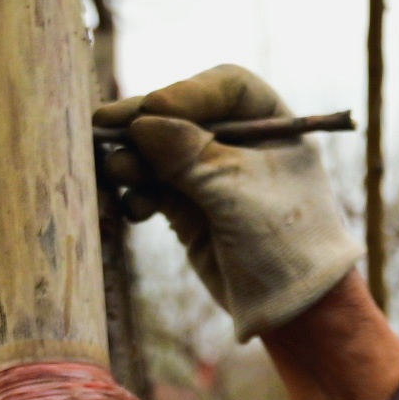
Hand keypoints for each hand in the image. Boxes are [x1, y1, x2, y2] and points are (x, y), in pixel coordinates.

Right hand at [97, 65, 362, 340]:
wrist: (294, 312)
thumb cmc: (284, 242)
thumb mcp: (237, 191)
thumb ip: (190, 154)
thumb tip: (142, 121)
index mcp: (273, 125)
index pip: (225, 87)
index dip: (186, 92)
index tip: (154, 109)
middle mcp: (242, 144)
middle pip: (183, 116)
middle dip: (144, 124)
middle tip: (104, 126)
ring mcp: (213, 176)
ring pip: (160, 153)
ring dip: (134, 160)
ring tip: (119, 172)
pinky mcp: (191, 209)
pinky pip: (153, 189)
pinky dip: (138, 195)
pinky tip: (134, 211)